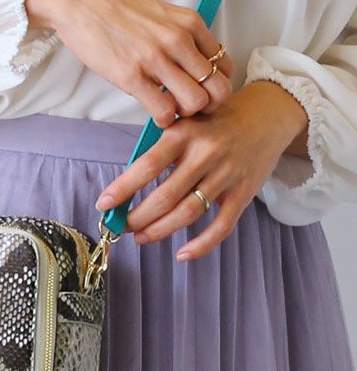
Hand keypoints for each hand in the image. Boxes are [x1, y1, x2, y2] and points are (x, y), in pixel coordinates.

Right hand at [25, 0, 234, 126]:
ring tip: (171, 108)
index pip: (225, 65)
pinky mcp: (131, 75)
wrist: (81, 4)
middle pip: (218, 88)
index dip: (216, 85)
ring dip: (186, 114)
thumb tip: (196, 66)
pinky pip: (164, 110)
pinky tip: (155, 112)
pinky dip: (164, 119)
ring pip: (196, 102)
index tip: (200, 89)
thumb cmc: (118, 12)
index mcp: (190, 24)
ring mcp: (155, 58)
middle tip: (189, 105)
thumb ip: (183, 37)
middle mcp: (178, 40)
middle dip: (208, 104)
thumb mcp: (162, 15)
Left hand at [95, 81, 308, 259]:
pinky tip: (181, 254)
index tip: (103, 203)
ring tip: (140, 237)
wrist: (266, 115)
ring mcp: (227, 175)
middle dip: (138, 217)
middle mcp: (205, 154)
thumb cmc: (213, 120)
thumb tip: (126, 183)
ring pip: (188, 213)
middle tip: (122, 226)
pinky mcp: (244, 193)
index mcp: (184, 133)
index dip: (123, 188)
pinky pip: (221, 226)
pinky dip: (201, 245)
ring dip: (160, 230)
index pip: (147, 165)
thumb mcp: (184, 121)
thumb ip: (160, 146)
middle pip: (165, 196)